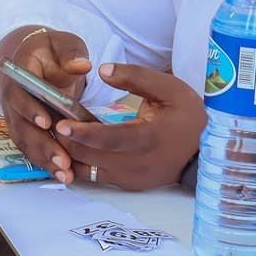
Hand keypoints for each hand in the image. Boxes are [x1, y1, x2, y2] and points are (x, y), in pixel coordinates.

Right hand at [0, 26, 92, 184]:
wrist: (37, 61)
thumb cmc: (52, 52)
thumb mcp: (63, 43)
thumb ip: (71, 53)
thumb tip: (82, 66)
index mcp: (20, 74)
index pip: (20, 93)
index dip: (30, 109)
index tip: (46, 122)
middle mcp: (13, 98)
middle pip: (22, 125)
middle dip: (41, 144)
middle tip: (62, 160)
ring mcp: (18, 117)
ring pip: (27, 141)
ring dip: (44, 159)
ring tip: (65, 175)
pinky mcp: (27, 130)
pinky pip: (33, 149)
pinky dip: (46, 163)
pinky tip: (64, 176)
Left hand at [51, 64, 206, 190]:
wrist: (208, 149)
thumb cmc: (188, 115)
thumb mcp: (169, 87)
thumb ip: (135, 77)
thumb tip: (102, 69)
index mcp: (149, 138)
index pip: (109, 139)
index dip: (82, 133)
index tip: (60, 123)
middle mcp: (139, 164)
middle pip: (92, 158)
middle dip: (67, 142)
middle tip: (47, 123)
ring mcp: (133, 179)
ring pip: (91, 171)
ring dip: (70, 154)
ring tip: (54, 134)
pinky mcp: (130, 185)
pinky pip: (98, 177)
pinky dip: (82, 163)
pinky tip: (71, 147)